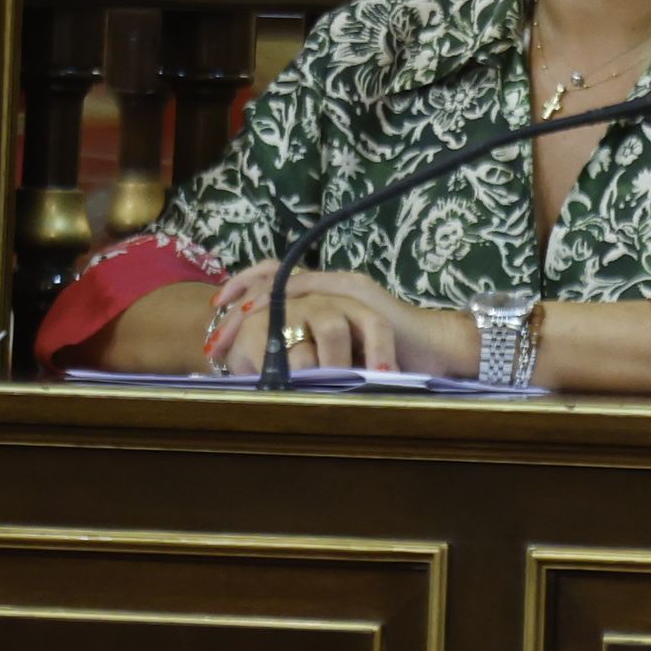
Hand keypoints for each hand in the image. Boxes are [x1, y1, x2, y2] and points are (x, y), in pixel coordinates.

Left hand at [204, 265, 473, 377]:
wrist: (436, 351)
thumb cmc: (394, 359)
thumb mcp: (342, 356)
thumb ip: (314, 354)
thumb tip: (272, 372)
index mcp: (327, 298)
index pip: (276, 287)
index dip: (244, 299)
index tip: (218, 319)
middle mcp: (332, 284)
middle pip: (272, 279)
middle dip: (238, 300)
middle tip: (215, 323)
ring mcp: (342, 285)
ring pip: (282, 282)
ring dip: (250, 301)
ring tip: (227, 321)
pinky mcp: (353, 291)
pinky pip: (305, 287)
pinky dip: (276, 300)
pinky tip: (257, 314)